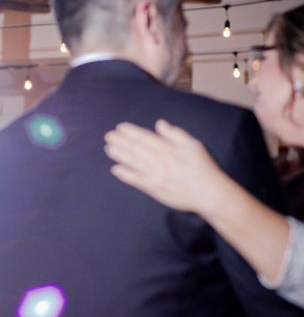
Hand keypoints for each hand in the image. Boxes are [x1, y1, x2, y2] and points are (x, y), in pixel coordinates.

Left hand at [104, 119, 227, 214]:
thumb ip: (175, 134)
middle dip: (121, 141)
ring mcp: (155, 175)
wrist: (208, 193)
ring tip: (108, 148)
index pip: (145, 137)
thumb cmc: (203, 168)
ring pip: (133, 162)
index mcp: (168, 148)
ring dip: (120, 155)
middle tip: (108, 136)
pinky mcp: (153, 188)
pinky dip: (125, 174)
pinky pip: (136, 180)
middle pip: (136, 148)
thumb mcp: (193, 145)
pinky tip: (115, 169)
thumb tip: (160, 124)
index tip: (120, 128)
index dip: (131, 132)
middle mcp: (159, 160)